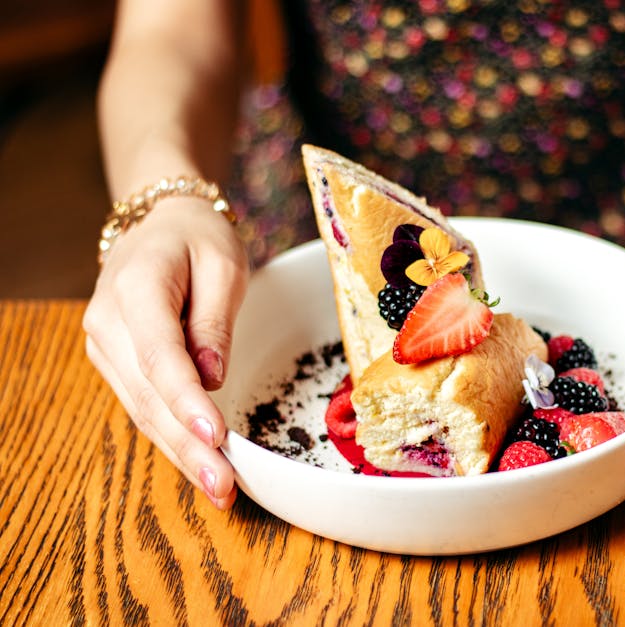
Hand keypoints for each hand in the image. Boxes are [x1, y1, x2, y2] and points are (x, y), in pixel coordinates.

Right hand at [83, 198, 248, 508]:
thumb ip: (215, 320)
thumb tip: (211, 377)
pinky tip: (200, 465)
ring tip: (219, 489)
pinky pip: (144, 405)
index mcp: (135, 289)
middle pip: (148, 394)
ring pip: (143, 410)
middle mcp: (108, 323)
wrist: (160, 224)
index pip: (159, 355)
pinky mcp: (117, 363)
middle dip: (187, 445)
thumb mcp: (224, 264)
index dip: (186, 401)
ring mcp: (106, 346)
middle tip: (224, 487)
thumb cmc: (198, 240)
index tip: (215, 437)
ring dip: (180, 452)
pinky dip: (172, 437)